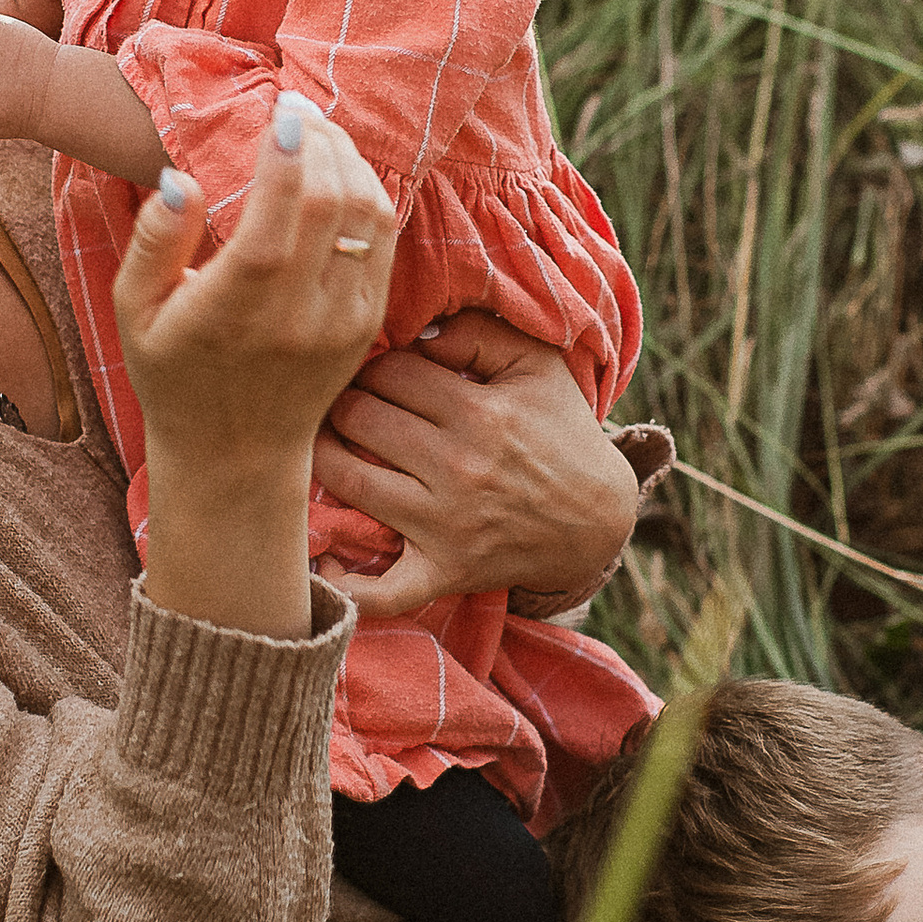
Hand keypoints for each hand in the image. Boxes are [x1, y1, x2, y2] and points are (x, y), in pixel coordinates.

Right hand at [121, 103, 397, 637]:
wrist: (234, 451)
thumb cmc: (173, 371)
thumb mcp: (134, 310)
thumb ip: (154, 240)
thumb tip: (180, 177)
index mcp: (240, 305)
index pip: (285, 209)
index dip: (292, 149)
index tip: (283, 110)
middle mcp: (301, 312)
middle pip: (335, 200)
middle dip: (323, 141)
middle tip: (299, 112)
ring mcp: (343, 320)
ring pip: (370, 214)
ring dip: (350, 162)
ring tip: (319, 136)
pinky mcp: (367, 324)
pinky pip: (383, 241)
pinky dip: (367, 195)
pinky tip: (339, 175)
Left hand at [313, 308, 639, 621]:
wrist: (598, 520)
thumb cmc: (561, 433)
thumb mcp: (537, 365)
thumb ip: (478, 330)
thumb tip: (416, 333)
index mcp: (480, 413)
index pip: (388, 372)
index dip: (374, 364)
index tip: (378, 374)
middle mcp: (458, 468)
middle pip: (358, 417)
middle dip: (345, 402)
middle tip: (349, 405)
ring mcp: (445, 526)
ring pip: (348, 480)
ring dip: (325, 458)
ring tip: (329, 446)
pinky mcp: (443, 572)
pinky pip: (383, 591)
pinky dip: (348, 587)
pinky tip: (325, 564)